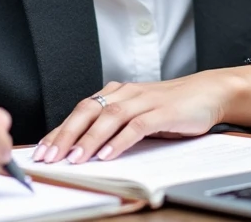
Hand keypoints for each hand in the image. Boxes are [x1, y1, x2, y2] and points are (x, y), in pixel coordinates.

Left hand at [32, 71, 240, 164]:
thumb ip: (114, 127)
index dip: (59, 130)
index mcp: (117, 93)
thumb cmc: (172, 106)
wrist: (208, 92)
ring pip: (109, 117)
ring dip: (89, 139)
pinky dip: (120, 141)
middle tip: (50, 156)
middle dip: (66, 134)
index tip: (42, 150)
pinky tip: (107, 154)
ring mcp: (144, 101)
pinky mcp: (162, 111)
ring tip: (75, 158)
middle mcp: (126, 93)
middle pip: (88, 111)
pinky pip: (137, 126)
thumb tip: (83, 149)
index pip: (81, 110)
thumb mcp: (138, 114)